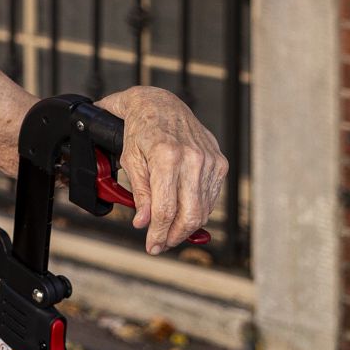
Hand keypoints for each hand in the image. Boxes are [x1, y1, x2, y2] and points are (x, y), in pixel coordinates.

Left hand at [95, 87, 228, 255]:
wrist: (160, 104)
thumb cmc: (141, 130)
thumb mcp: (130, 160)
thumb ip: (140, 193)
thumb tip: (143, 222)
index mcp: (167, 157)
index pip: (166, 209)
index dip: (158, 232)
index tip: (151, 245)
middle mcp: (193, 159)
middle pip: (190, 214)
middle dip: (174, 236)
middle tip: (160, 244)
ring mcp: (210, 161)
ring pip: (203, 209)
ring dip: (187, 227)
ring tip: (169, 233)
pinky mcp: (219, 162)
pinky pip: (211, 197)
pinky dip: (198, 211)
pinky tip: (183, 215)